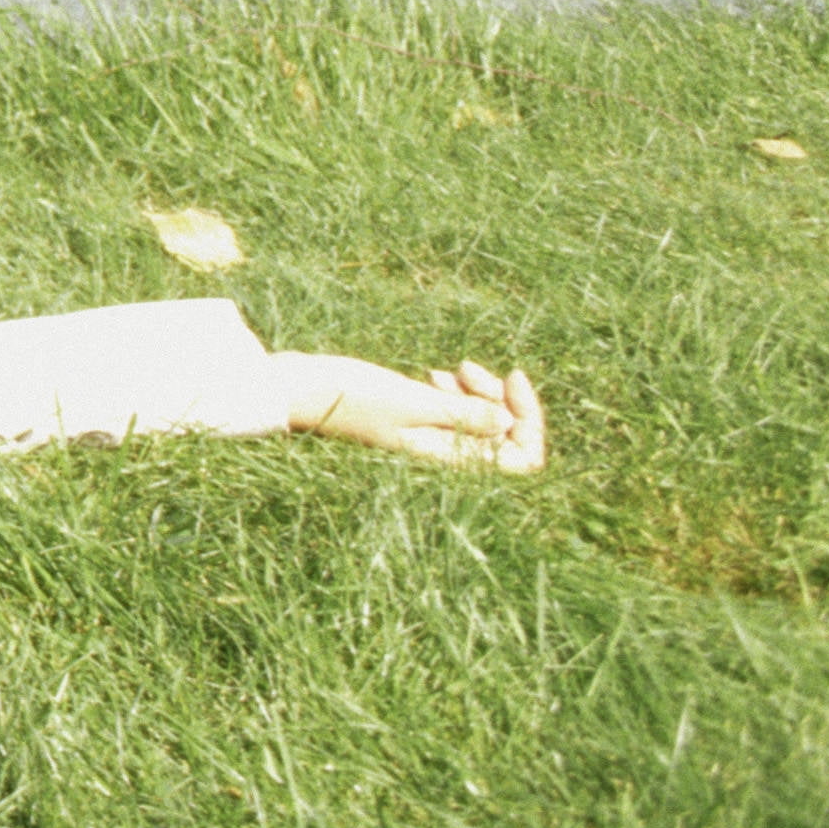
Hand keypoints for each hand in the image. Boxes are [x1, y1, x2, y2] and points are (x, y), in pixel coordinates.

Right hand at [275, 354, 545, 472]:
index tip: (513, 380)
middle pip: (507, 436)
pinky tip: (438, 373)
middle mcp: (447, 453)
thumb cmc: (349, 397)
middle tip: (473, 370)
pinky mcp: (418, 420)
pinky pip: (458, 411)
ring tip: (456, 368)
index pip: (521, 459)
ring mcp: (433, 437)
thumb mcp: (411, 402)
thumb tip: (511, 423)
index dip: (530, 422)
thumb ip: (465, 414)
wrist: (298, 390)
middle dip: (503, 399)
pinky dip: (458, 391)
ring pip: (485, 420)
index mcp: (449, 458)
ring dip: (480, 391)